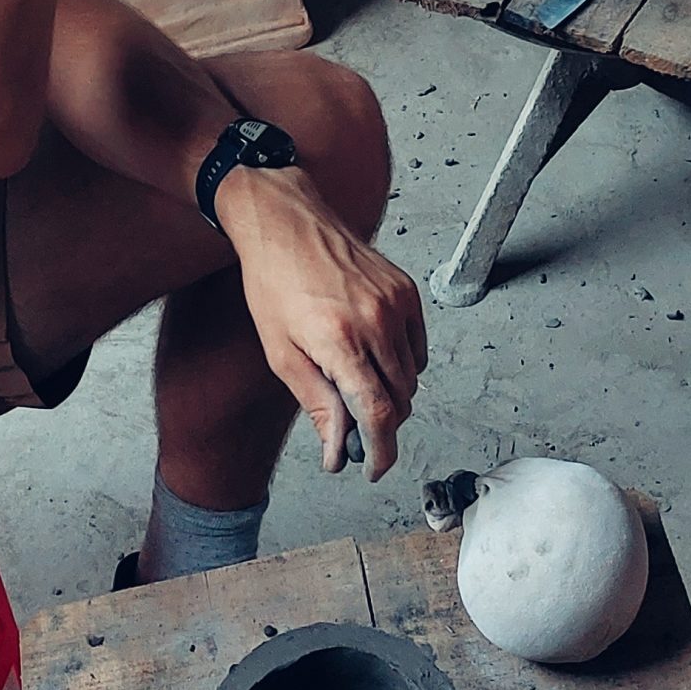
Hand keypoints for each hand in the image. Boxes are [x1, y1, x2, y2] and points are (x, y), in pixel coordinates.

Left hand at [216, 167, 427, 478]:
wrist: (287, 222)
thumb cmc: (274, 283)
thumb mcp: (281, 353)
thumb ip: (317, 404)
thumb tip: (336, 449)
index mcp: (340, 341)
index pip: (379, 413)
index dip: (380, 450)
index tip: (374, 467)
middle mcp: (375, 322)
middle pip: (400, 400)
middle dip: (381, 425)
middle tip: (354, 431)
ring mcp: (396, 303)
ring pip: (412, 376)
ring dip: (390, 394)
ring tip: (357, 386)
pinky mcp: (406, 290)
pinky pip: (416, 346)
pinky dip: (401, 364)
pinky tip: (372, 358)